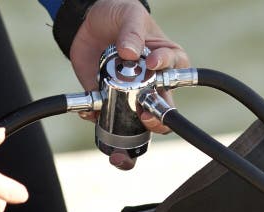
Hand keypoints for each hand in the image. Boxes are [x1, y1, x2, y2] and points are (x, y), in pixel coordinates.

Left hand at [69, 0, 189, 168]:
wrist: (88, 24)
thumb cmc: (119, 15)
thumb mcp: (129, 15)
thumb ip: (132, 31)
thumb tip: (130, 52)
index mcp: (166, 60)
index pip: (175, 73)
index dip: (165, 72)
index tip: (151, 64)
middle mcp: (152, 83)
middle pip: (162, 110)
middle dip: (155, 120)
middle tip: (144, 115)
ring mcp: (130, 95)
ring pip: (138, 126)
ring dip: (128, 137)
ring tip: (119, 143)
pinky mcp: (109, 101)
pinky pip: (107, 119)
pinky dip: (97, 121)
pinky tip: (89, 114)